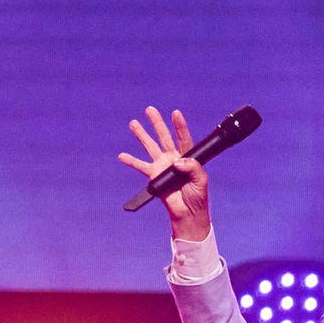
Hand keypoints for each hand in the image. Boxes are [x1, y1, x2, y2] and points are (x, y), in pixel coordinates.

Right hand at [117, 107, 209, 240]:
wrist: (188, 213)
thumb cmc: (198, 196)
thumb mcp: (201, 181)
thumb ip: (192, 168)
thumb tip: (177, 161)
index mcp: (188, 157)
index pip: (184, 138)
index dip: (180, 126)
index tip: (176, 113)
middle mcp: (174, 158)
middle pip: (164, 137)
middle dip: (157, 123)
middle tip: (150, 109)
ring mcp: (162, 166)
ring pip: (150, 147)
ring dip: (142, 135)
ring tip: (134, 123)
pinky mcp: (153, 176)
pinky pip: (140, 166)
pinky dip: (131, 161)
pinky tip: (122, 156)